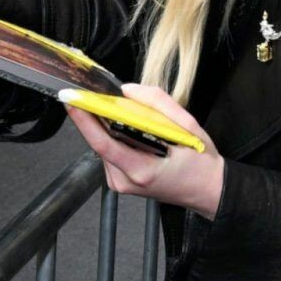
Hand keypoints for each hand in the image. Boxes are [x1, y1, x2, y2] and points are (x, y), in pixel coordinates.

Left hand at [64, 83, 224, 217]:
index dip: (84, 120)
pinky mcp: (120, 181)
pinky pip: (110, 151)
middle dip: (96, 115)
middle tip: (96, 92)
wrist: (208, 191)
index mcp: (141, 170)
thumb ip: (158, 104)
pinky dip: (113, 135)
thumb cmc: (201, 163)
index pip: (103, 143)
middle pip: (100, 141)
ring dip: (106, 124)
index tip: (72, 99)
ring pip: (103, 145)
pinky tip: (127, 127)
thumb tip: (127, 90)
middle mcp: (125, 180)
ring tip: (120, 110)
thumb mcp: (188, 127)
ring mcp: (120, 183)